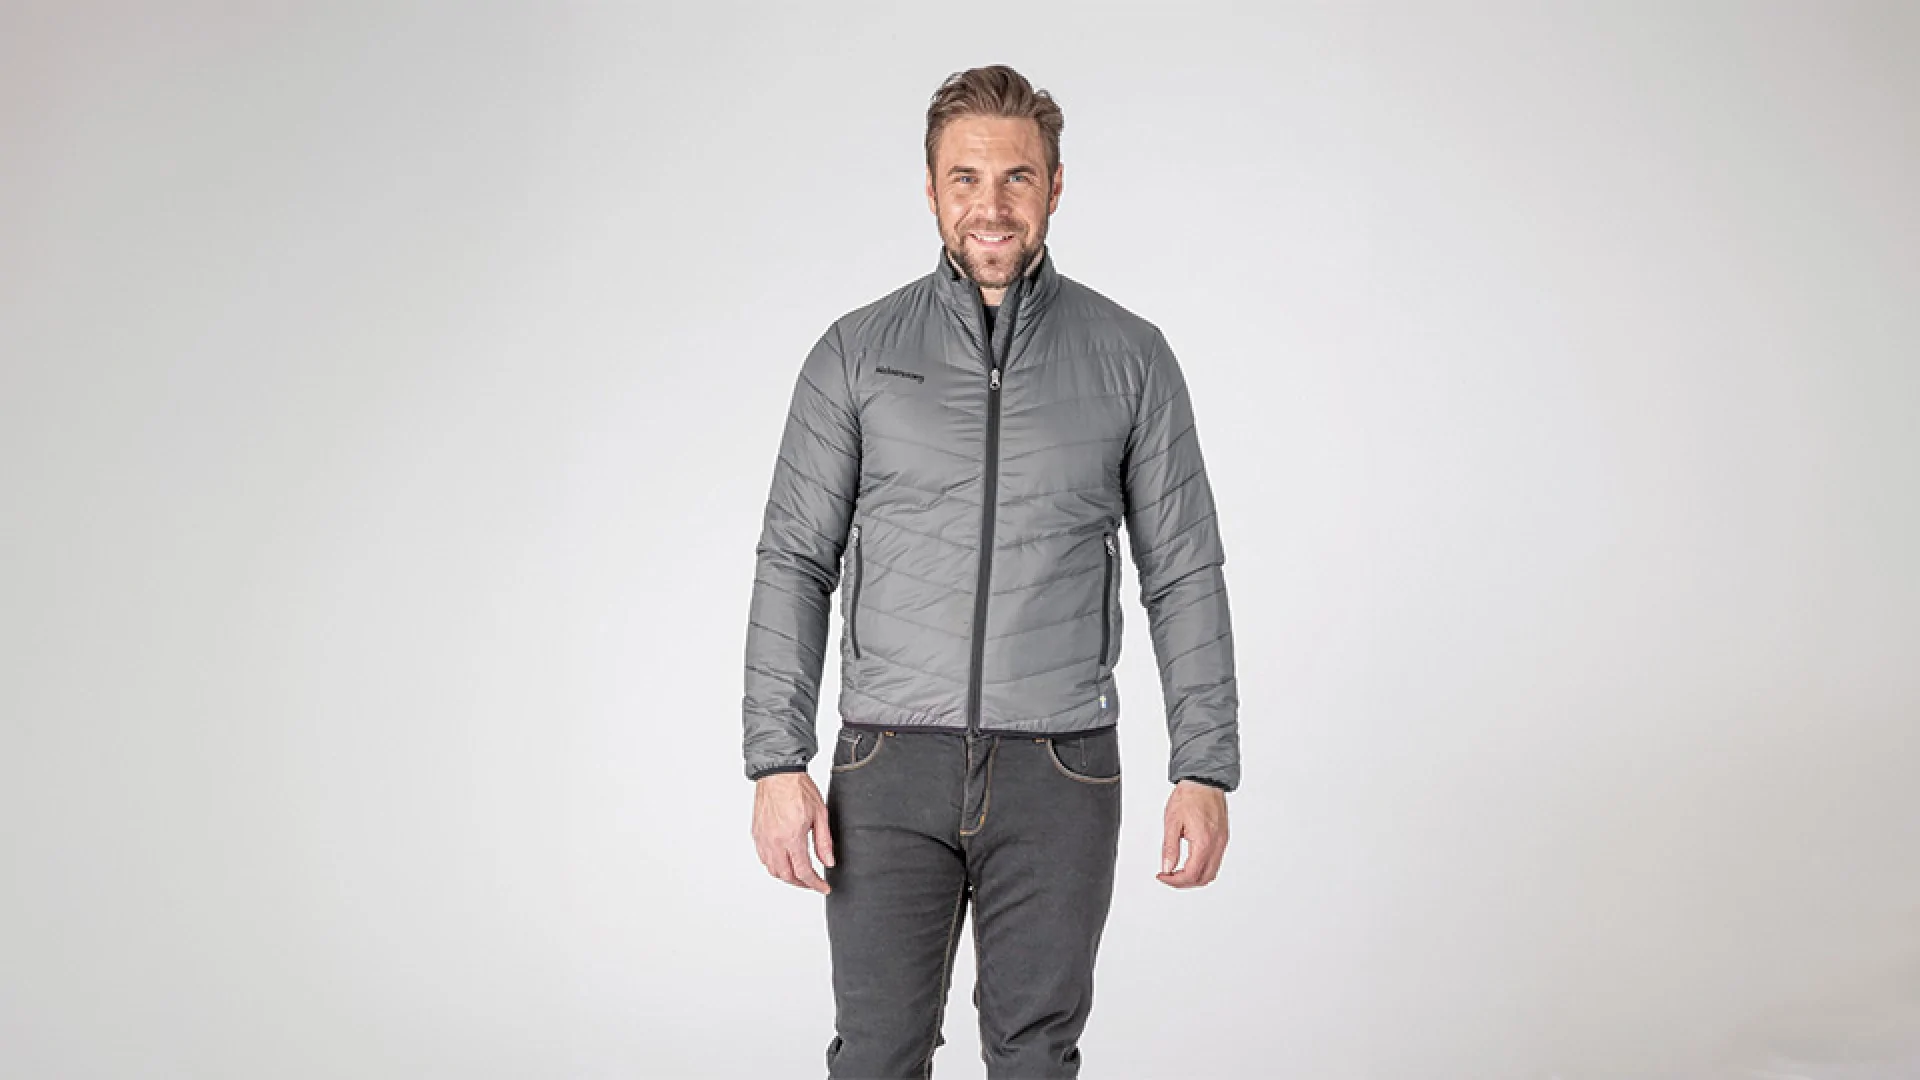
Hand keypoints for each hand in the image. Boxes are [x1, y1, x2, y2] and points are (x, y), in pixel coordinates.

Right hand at [753, 771, 834, 893]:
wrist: (777, 773)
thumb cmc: (798, 788)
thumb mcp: (820, 814)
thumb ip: (824, 842)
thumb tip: (828, 862)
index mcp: (791, 837)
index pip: (804, 872)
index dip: (815, 884)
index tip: (824, 888)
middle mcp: (774, 841)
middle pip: (787, 876)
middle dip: (802, 884)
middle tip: (814, 883)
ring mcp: (763, 839)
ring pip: (773, 870)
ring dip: (787, 877)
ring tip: (800, 875)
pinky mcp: (756, 834)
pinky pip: (764, 859)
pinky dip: (775, 866)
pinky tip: (785, 862)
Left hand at [1157, 780, 1228, 887]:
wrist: (1204, 781)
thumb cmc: (1189, 796)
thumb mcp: (1172, 822)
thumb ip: (1169, 848)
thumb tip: (1167, 867)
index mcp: (1204, 842)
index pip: (1191, 874)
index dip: (1175, 881)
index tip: (1163, 876)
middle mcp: (1216, 844)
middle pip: (1204, 878)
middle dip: (1185, 883)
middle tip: (1169, 877)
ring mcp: (1222, 842)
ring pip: (1212, 872)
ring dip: (1195, 877)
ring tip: (1178, 872)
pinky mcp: (1223, 838)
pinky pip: (1216, 861)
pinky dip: (1203, 868)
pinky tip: (1190, 863)